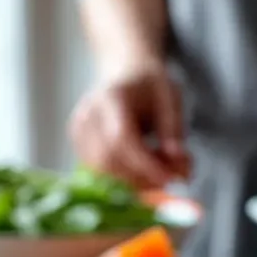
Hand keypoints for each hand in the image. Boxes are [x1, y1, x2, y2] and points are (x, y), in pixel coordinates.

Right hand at [69, 62, 189, 188]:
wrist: (125, 75)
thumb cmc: (150, 86)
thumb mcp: (171, 99)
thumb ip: (173, 129)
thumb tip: (176, 160)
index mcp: (111, 97)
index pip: (121, 138)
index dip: (145, 164)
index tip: (171, 180)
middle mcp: (88, 115)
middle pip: (109, 160)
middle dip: (143, 177)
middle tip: (174, 175)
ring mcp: (80, 133)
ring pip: (104, 173)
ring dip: (137, 181)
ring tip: (161, 165)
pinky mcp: (80, 147)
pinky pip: (102, 175)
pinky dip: (127, 180)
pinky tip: (145, 166)